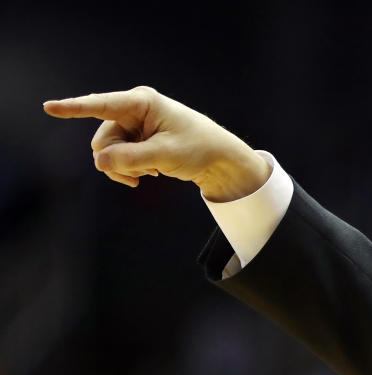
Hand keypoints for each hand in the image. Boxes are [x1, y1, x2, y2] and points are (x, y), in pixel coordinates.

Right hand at [43, 86, 270, 201]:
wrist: (221, 160)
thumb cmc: (199, 149)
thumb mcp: (164, 155)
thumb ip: (129, 159)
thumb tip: (99, 162)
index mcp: (141, 102)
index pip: (100, 105)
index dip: (73, 108)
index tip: (49, 107)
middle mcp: (133, 109)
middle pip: (103, 140)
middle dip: (117, 161)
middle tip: (143, 173)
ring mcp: (134, 124)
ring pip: (108, 152)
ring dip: (124, 168)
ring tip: (149, 173)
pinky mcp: (136, 138)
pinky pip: (118, 157)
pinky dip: (129, 169)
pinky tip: (150, 172)